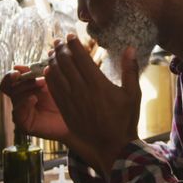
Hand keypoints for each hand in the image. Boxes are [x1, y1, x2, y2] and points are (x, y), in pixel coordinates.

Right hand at [0, 67, 70, 141]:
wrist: (76, 117)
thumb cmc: (66, 98)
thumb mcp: (54, 81)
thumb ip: (44, 69)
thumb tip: (39, 56)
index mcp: (24, 88)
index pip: (9, 80)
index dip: (11, 74)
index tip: (19, 70)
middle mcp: (20, 100)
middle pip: (10, 86)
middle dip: (25, 80)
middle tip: (42, 80)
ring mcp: (22, 112)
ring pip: (14, 97)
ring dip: (27, 88)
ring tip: (43, 86)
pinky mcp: (25, 125)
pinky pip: (17, 113)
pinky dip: (24, 103)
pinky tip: (34, 98)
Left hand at [44, 34, 141, 177]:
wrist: (113, 146)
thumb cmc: (125, 120)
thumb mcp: (133, 94)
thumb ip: (130, 70)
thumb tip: (130, 48)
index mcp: (98, 84)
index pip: (81, 58)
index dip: (74, 45)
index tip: (70, 36)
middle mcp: (82, 91)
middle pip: (66, 64)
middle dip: (60, 49)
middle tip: (58, 41)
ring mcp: (72, 101)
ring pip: (57, 75)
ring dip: (52, 61)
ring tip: (52, 52)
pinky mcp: (66, 111)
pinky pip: (54, 90)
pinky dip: (50, 78)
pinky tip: (48, 71)